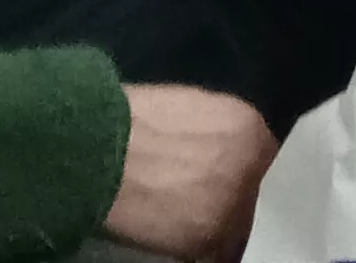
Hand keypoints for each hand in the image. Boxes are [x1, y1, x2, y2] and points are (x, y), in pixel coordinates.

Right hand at [105, 85, 278, 259]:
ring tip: (180, 221)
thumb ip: (215, 132)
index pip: (258, 157)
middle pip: (248, 191)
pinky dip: (197, 249)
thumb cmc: (133, 122)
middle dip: (226, 197)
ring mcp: (232, 202)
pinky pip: (214, 251)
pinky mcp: (209, 237)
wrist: (97, 151)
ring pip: (233, 224)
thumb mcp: (191, 108)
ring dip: (211, 224)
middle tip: (196, 202)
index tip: (217, 179)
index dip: (235, 170)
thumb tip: (212, 150)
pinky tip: (176, 239)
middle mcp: (250, 164)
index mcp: (248, 126)